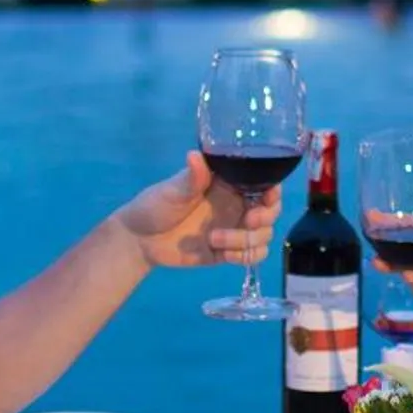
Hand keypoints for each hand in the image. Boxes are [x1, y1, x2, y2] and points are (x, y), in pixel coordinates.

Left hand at [115, 151, 280, 267]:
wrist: (139, 240)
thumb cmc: (155, 206)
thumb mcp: (172, 191)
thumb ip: (191, 178)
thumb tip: (195, 155)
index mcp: (227, 185)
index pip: (263, 182)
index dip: (273, 189)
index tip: (268, 195)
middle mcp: (236, 205)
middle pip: (271, 212)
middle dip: (265, 218)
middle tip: (247, 221)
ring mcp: (233, 229)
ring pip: (264, 236)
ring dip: (246, 241)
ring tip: (214, 240)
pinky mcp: (228, 252)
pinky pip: (252, 256)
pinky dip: (243, 257)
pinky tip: (222, 254)